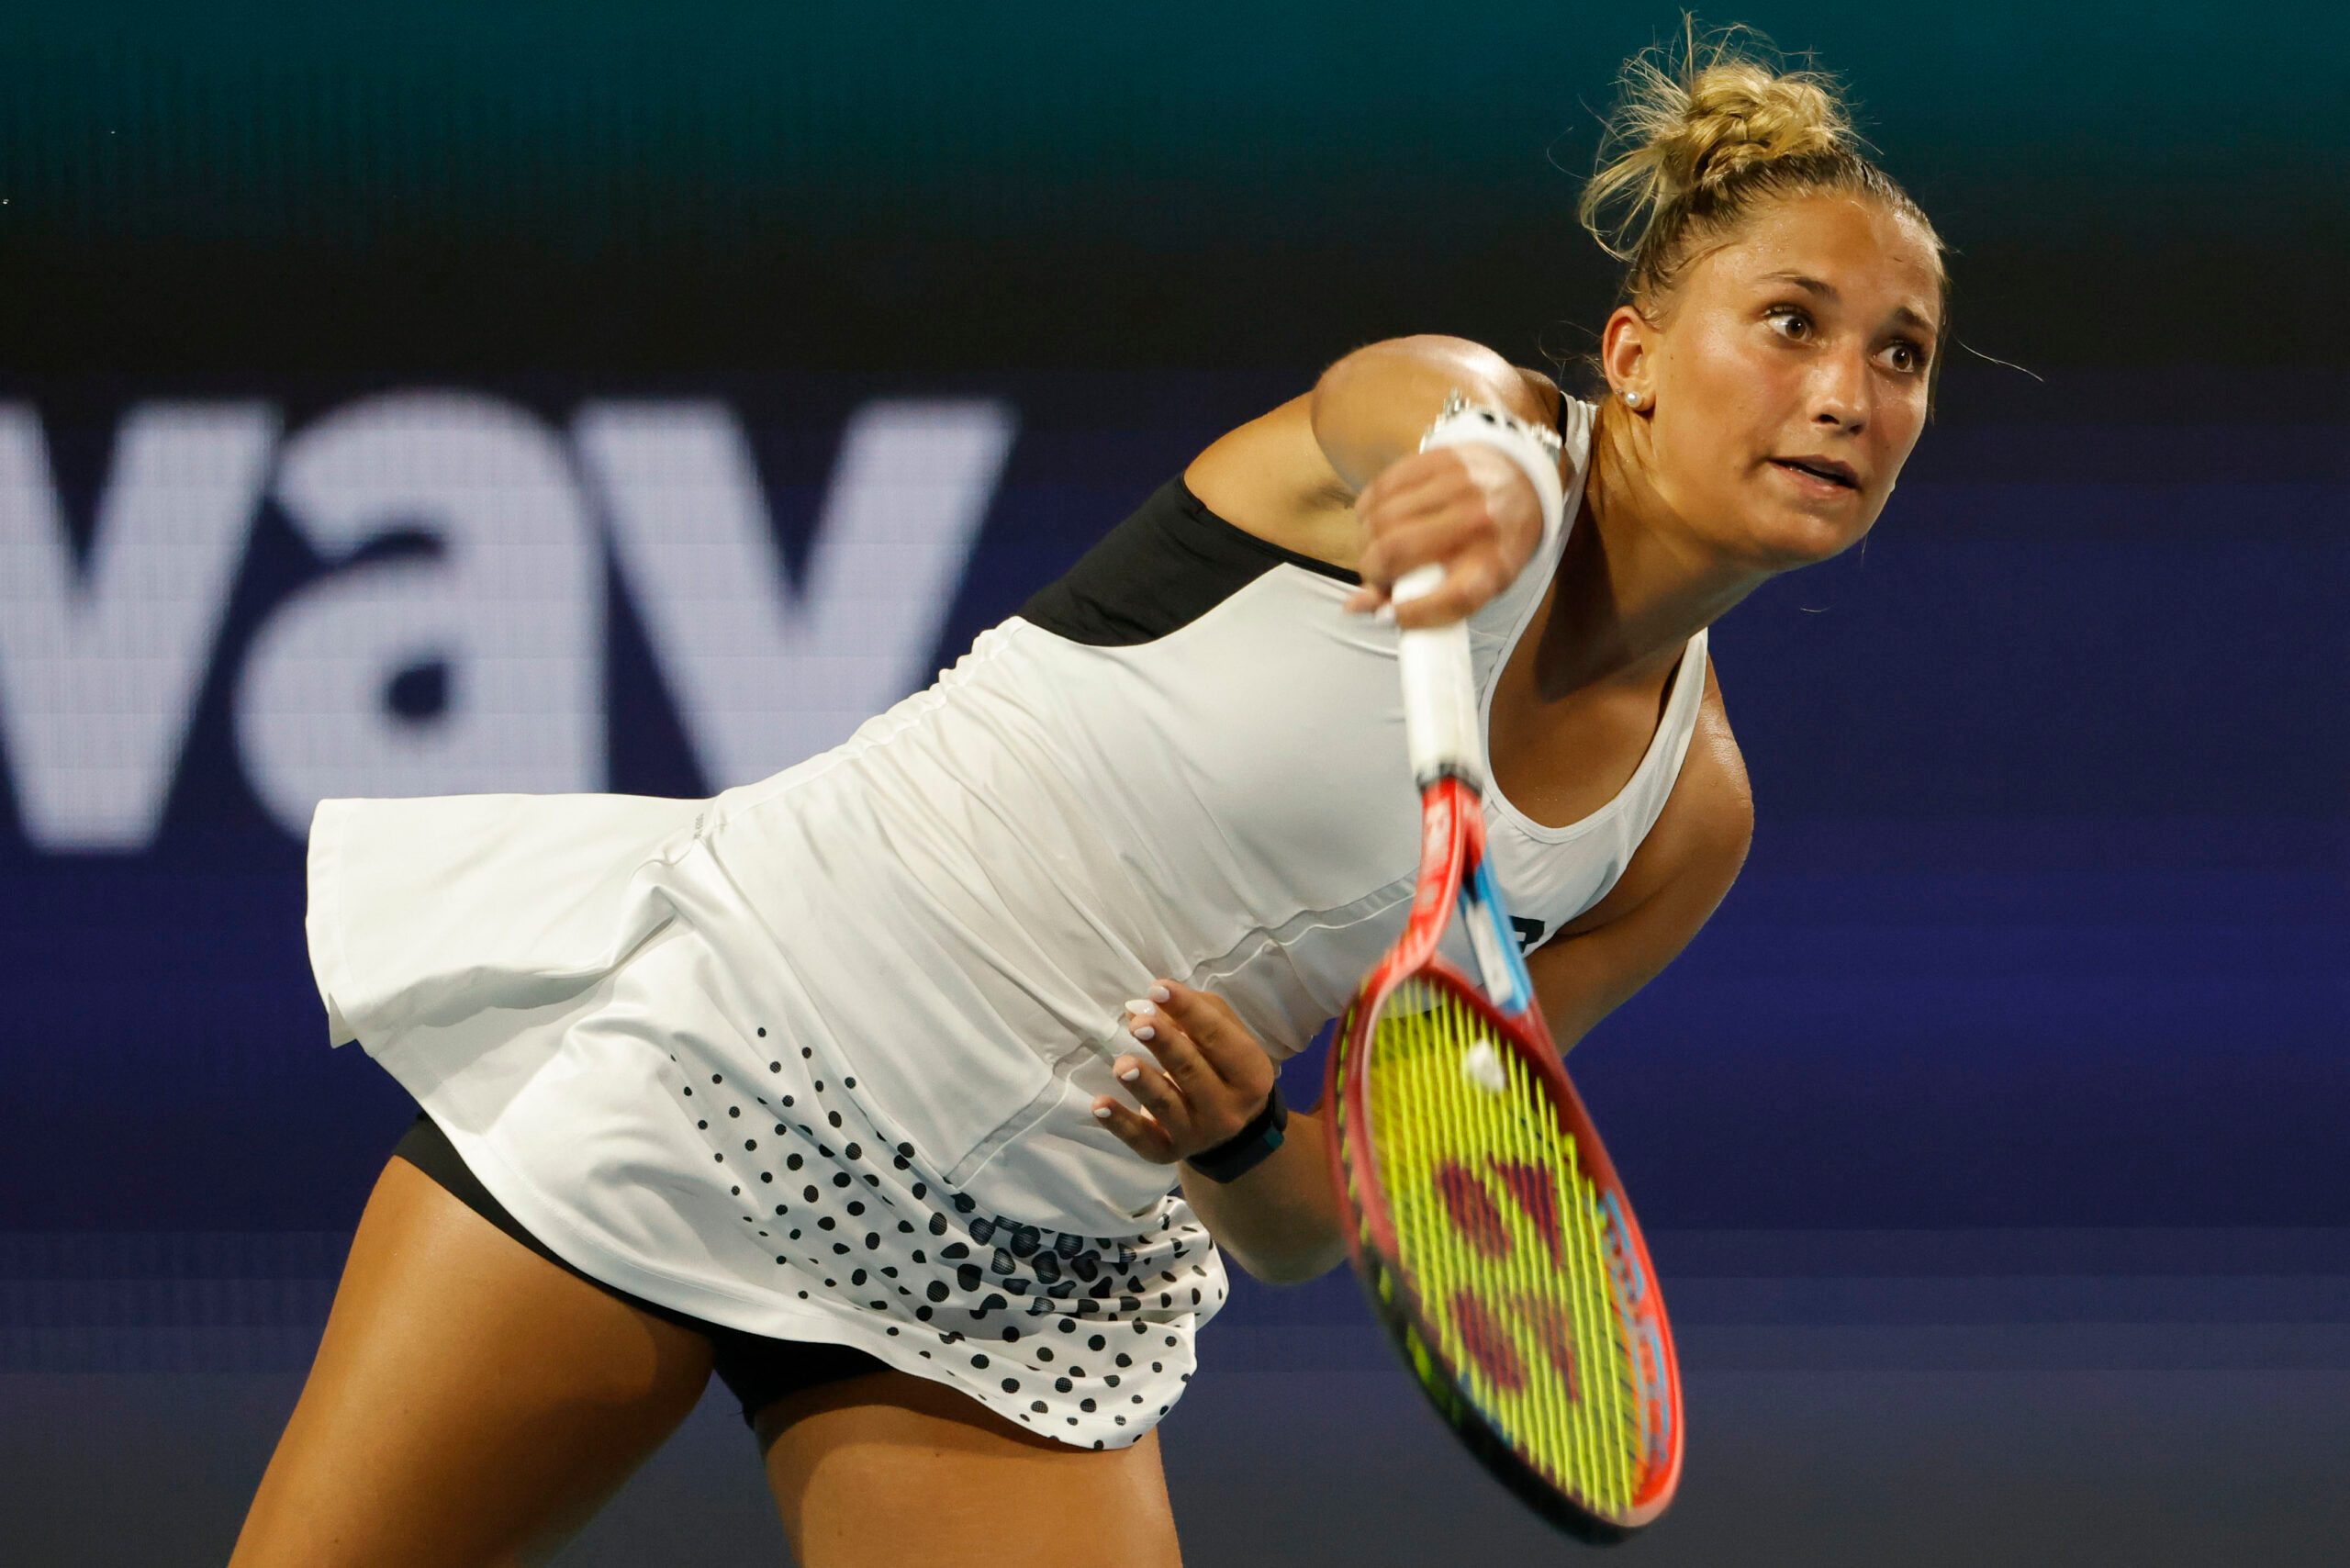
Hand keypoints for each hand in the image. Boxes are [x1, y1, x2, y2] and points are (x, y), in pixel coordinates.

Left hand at [1092, 978, 1278, 1164]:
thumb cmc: (1223, 1067)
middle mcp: (1228, 1108)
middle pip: (1192, 1071)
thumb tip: (1146, 1004)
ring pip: (1167, 1106)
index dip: (1188, 1011)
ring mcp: (1198, 1135)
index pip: (1217, 1037)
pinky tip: (1099, 1105)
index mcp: (1250, 1072)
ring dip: (1143, 1084)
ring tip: (1122, 1064)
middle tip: (1138, 1022)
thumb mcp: (1227, 1037)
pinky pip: (1142, 1139)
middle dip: (1164, 1044)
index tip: (1157, 989)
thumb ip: (1195, 1013)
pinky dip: (1119, 1123)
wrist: (1231, 1132)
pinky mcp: (1167, 1152)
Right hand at [1340, 442, 1543, 629]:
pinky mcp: (1439, 459)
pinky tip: (1374, 519)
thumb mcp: (1470, 582)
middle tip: (1375, 574)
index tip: (1388, 614)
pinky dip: (1367, 510)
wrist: (1522, 483)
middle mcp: (1480, 523)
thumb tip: (1355, 606)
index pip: (1454, 597)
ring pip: (1381, 519)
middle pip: (1398, 551)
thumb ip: (1417, 602)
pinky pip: (1380, 488)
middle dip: (1371, 569)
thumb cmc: (1487, 548)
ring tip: (1374, 546)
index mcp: (1495, 565)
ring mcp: (1460, 486)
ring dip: (1365, 539)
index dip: (1412, 613)